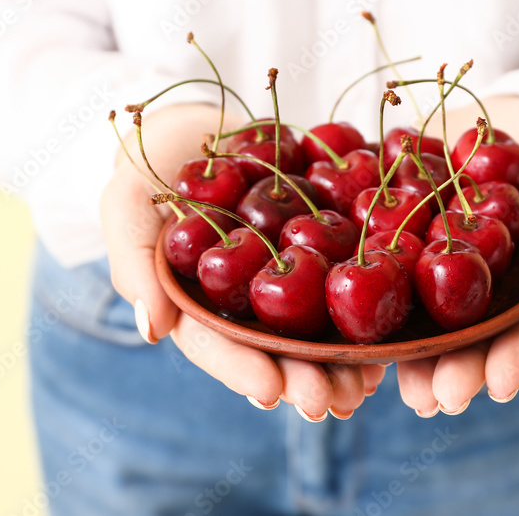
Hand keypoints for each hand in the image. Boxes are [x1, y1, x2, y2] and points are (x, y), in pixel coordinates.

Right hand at [101, 104, 384, 419]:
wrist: (203, 118)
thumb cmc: (151, 156)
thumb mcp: (128, 199)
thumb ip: (134, 259)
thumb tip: (152, 331)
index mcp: (194, 297)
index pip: (214, 343)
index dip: (242, 370)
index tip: (274, 394)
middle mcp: (240, 296)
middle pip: (272, 348)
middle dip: (303, 378)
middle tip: (334, 400)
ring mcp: (283, 271)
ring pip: (313, 327)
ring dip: (341, 362)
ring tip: (367, 384)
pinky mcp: (319, 242)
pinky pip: (346, 278)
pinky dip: (368, 308)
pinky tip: (391, 337)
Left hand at [395, 96, 518, 415]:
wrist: (478, 114)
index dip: (518, 355)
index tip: (502, 386)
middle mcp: (481, 285)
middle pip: (472, 337)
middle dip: (458, 371)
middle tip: (438, 399)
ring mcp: (432, 270)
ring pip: (423, 324)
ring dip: (413, 362)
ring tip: (406, 391)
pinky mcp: (391, 248)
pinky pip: (375, 283)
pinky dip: (366, 317)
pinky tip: (354, 347)